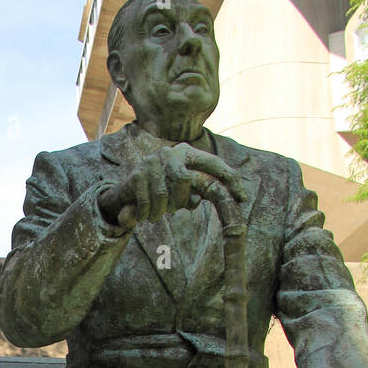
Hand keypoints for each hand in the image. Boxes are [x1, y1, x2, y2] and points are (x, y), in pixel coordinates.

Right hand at [98, 142, 244, 228]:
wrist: (125, 194)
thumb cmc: (160, 192)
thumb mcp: (182, 191)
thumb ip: (197, 192)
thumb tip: (198, 199)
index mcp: (186, 153)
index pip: (214, 163)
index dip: (230, 180)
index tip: (242, 198)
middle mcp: (170, 153)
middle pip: (185, 180)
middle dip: (180, 201)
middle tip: (175, 208)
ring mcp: (151, 163)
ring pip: (165, 196)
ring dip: (161, 211)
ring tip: (156, 214)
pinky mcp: (137, 176)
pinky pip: (149, 204)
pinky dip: (148, 214)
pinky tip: (144, 215)